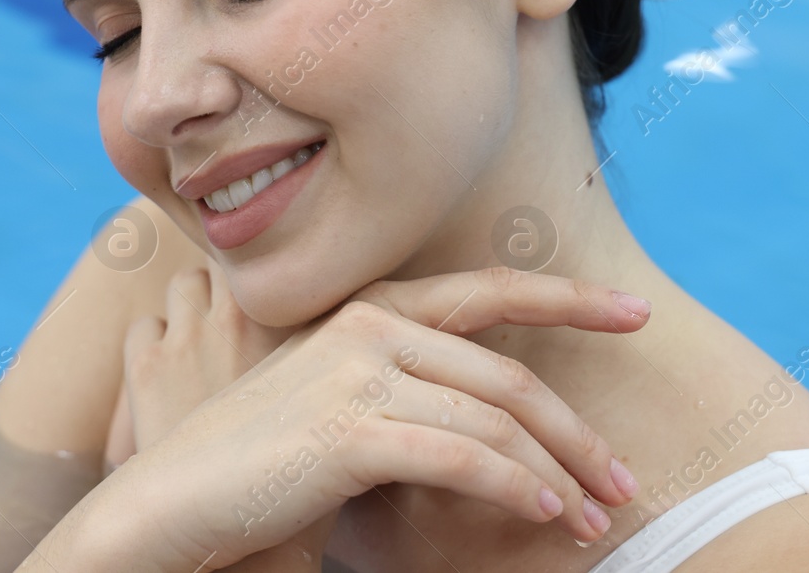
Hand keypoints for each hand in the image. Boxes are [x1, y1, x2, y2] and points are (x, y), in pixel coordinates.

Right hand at [49, 266, 650, 571]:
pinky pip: (464, 458)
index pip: (490, 290)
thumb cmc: (261, 468)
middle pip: (508, 375)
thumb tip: (505, 428)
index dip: (571, 298)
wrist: (172, 505)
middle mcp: (368, 328)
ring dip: (559, 474)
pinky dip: (516, 488)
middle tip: (624, 479)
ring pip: (496, 420)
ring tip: (594, 518)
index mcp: (370, 311)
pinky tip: (544, 513)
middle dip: (578, 433)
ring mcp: (356, 374)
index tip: (636, 312)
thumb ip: (412, 393)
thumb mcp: (343, 410)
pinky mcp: (349, 431)